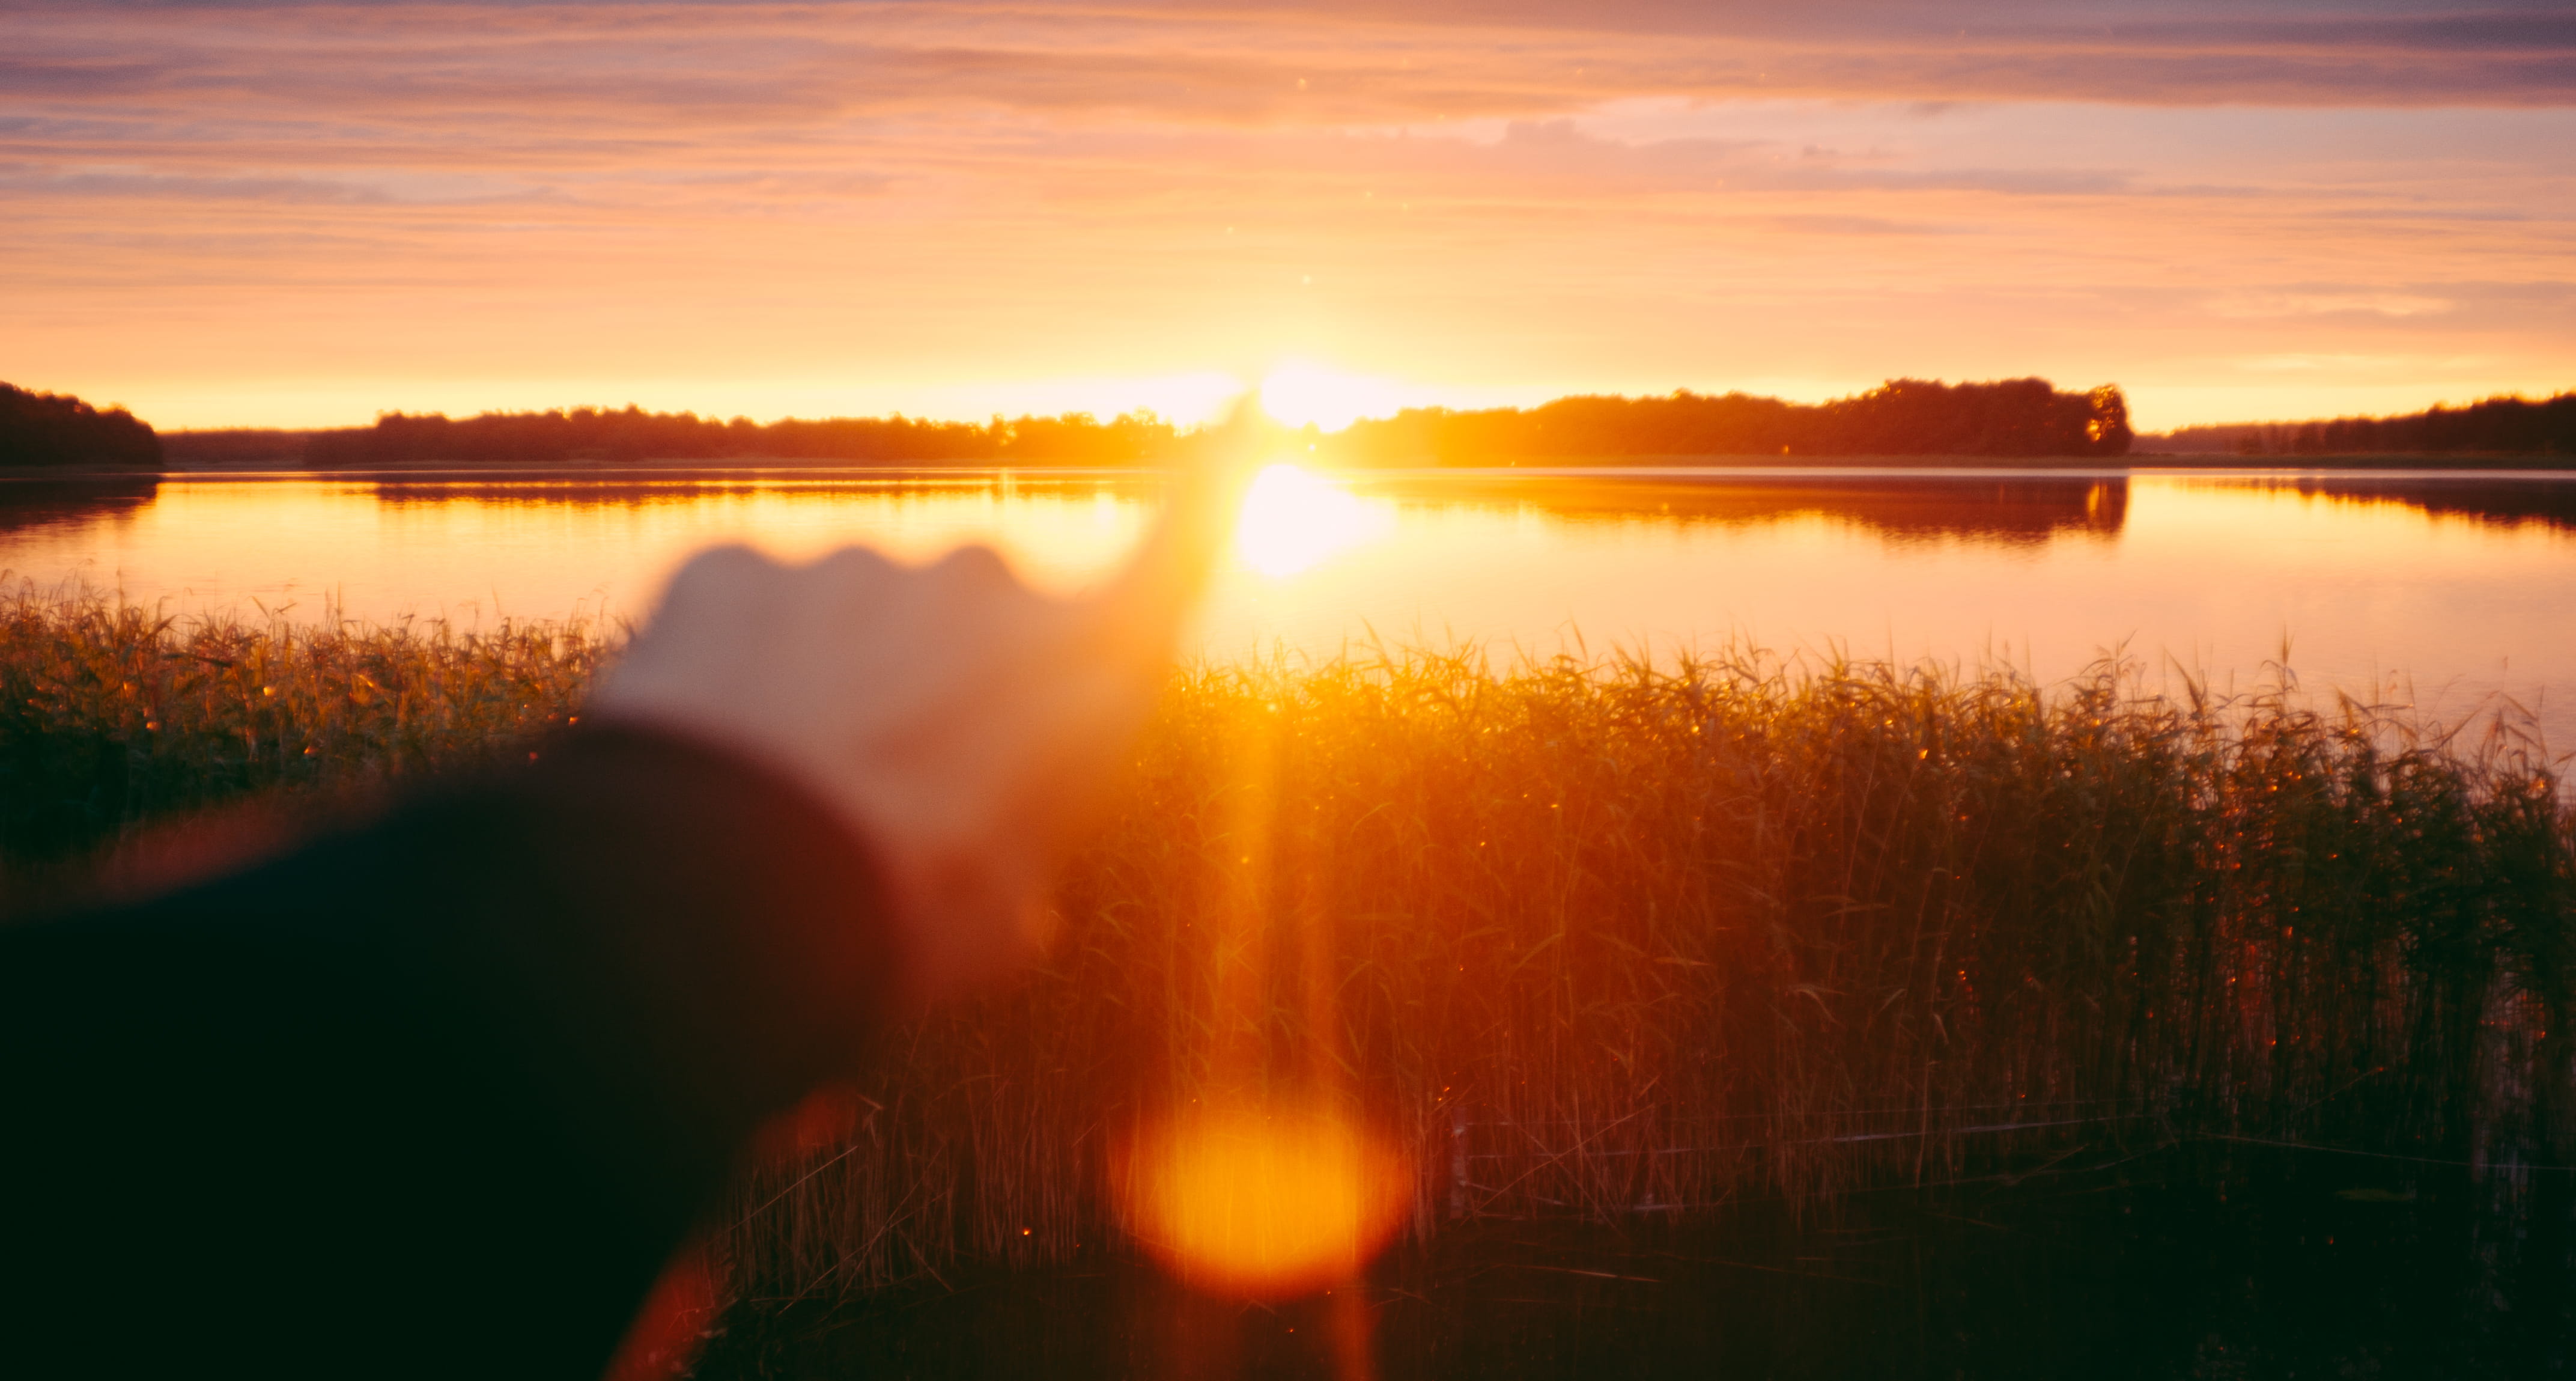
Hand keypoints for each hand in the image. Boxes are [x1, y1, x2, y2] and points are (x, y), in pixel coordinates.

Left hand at [589, 453, 1234, 1005]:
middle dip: (938, 690)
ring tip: (778, 800)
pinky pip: (749, 612)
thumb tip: (1017, 916)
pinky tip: (715, 757)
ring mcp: (858, 564)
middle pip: (975, 624)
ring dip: (825, 688)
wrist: (720, 894)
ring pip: (851, 622)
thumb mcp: (996, 928)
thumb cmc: (894, 923)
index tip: (1260, 391)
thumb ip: (1022, 887)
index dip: (1227, 471)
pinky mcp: (742, 564)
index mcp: (1083, 671)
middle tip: (879, 802)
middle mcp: (984, 585)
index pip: (1184, 547)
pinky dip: (733, 673)